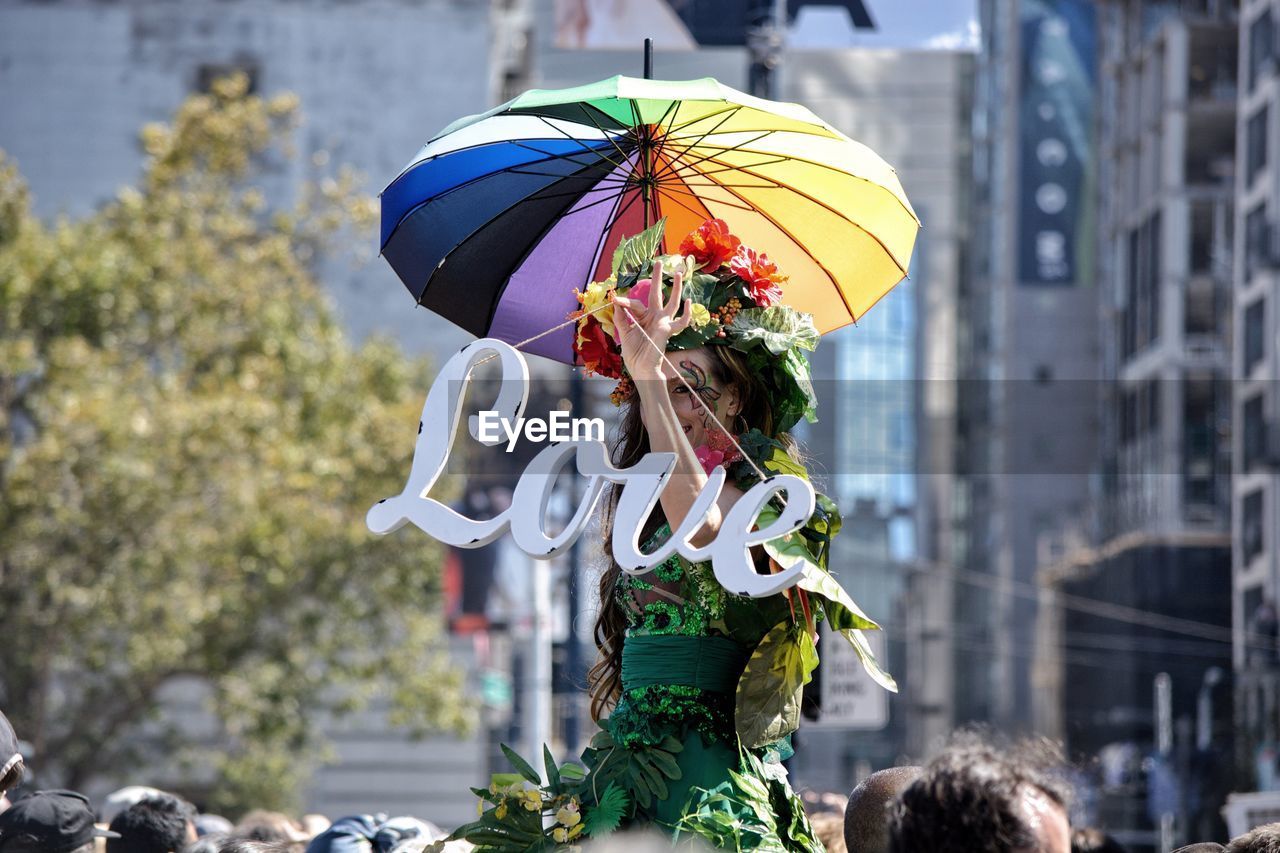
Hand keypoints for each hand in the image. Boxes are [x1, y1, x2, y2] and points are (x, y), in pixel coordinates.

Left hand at [613, 260, 692, 380]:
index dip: (624, 301)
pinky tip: (689, 302)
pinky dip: (687, 313)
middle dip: (657, 278)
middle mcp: (654, 317)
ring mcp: (663, 323)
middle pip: (657, 294)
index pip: (635, 303)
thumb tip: (616, 300)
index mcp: (643, 317)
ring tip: (678, 273)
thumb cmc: (633, 353)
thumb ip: (620, 317)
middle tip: (657, 262)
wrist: (640, 369)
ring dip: (676, 288)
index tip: (615, 299)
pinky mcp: (667, 330)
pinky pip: (681, 322)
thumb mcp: (624, 333)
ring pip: (672, 302)